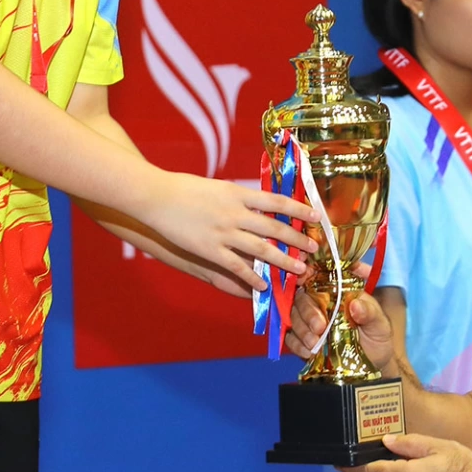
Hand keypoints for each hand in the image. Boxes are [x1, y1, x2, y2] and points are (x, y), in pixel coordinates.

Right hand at [133, 171, 317, 293]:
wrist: (156, 196)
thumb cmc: (183, 188)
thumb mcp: (217, 186)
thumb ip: (238, 197)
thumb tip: (258, 202)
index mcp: (238, 193)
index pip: (277, 201)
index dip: (298, 210)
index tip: (316, 217)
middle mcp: (235, 213)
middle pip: (274, 228)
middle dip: (297, 239)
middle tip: (313, 249)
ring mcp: (223, 232)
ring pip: (261, 250)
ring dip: (283, 261)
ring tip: (299, 270)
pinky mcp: (210, 250)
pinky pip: (237, 266)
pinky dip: (253, 276)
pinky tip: (264, 285)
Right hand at [283, 276, 394, 365]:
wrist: (373, 365)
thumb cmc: (377, 338)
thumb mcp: (380, 323)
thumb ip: (370, 312)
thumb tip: (355, 304)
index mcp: (338, 292)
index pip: (319, 277)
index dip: (309, 273)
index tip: (306, 275)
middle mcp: (321, 304)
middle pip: (303, 298)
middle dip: (308, 312)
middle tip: (319, 327)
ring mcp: (310, 322)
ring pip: (294, 317)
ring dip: (302, 329)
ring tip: (315, 343)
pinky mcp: (303, 341)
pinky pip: (291, 338)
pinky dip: (296, 345)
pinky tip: (308, 352)